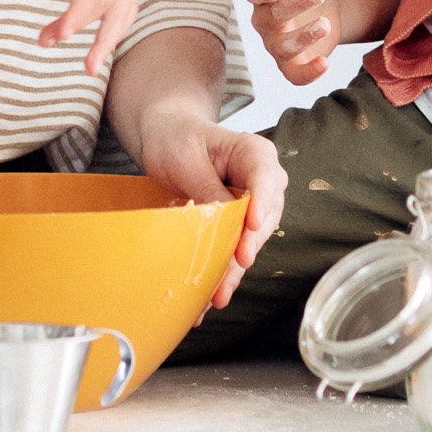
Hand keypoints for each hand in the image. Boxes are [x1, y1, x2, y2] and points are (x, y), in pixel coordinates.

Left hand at [33, 0, 138, 76]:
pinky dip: (95, 29)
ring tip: (74, 61)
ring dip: (96, 40)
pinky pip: (109, 13)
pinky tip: (71, 40)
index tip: (60, 34)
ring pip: (115, 16)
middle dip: (78, 25)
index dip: (80, 11)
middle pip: (107, 5)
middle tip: (48, 43)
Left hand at [130, 108, 286, 309]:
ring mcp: (252, 204)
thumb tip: (222, 221)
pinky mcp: (237, 224)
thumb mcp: (187, 158)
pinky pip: (235, 248)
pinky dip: (224, 271)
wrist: (165, 139)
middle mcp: (260, 180)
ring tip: (219, 292)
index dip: (261, 202)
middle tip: (238, 262)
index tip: (253, 223)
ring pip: (252, 240)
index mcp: (253, 153)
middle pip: (264, 215)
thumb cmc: (177, 138)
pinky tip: (213, 293)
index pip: (266, 178)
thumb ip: (208, 186)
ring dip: (235, 267)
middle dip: (249, 243)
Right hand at [244, 0, 337, 84]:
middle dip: (295, 5)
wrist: (326, 4)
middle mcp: (264, 20)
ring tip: (326, 23)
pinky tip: (326, 64)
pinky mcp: (293, 65)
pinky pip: (295, 75)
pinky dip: (308, 73)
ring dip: (303, 37)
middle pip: (273, 17)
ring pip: (284, 46)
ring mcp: (277, 44)